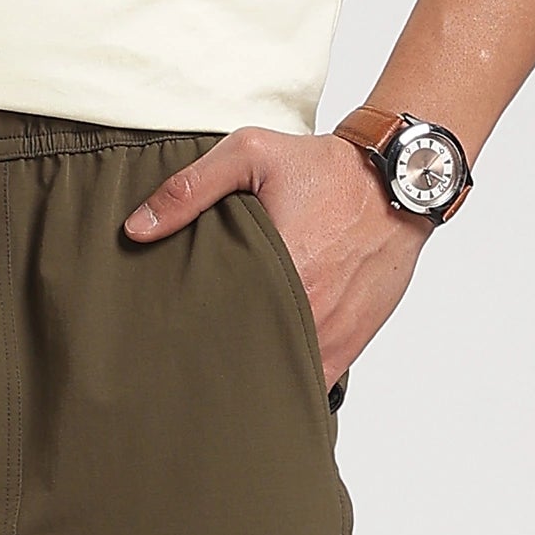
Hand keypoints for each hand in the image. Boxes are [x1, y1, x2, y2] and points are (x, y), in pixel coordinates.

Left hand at [123, 126, 428, 386]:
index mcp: (278, 271)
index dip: (189, 339)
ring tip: (222, 372)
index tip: (167, 341)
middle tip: (186, 363)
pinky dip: (290, 379)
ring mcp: (331, 334)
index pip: (217, 327)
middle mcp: (307, 312)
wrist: (397, 182)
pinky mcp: (351, 343)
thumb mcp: (251, 155)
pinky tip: (265, 373)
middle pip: (247, 360)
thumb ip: (190, 189)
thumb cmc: (324, 168)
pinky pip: (314, 380)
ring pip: (281, 377)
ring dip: (255, 375)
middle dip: (217, 364)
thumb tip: (136, 229)